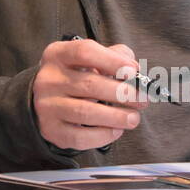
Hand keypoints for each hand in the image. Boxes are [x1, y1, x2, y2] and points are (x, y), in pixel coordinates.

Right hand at [32, 39, 147, 151]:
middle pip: (89, 84)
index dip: (112, 61)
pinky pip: (80, 136)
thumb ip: (113, 56)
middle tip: (142, 99)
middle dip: (122, 93)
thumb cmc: (74, 77)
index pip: (85, 52)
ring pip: (85, 112)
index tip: (133, 72)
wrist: (46, 100)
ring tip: (133, 118)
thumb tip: (134, 68)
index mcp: (58, 55)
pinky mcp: (52, 130)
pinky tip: (116, 130)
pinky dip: (103, 135)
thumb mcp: (88, 59)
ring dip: (116, 116)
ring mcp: (47, 105)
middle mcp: (49, 79)